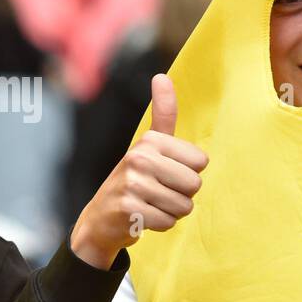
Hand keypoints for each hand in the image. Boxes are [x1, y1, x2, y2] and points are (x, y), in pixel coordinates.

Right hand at [70, 74, 208, 268]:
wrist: (100, 218)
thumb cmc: (133, 180)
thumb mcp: (148, 146)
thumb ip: (162, 114)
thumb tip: (162, 76)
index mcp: (150, 141)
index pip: (201, 162)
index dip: (187, 173)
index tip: (165, 174)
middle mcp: (139, 158)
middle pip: (194, 184)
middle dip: (181, 195)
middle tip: (157, 193)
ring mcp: (132, 184)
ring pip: (184, 206)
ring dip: (171, 211)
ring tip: (150, 205)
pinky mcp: (129, 210)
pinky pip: (169, 222)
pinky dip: (159, 225)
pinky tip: (142, 218)